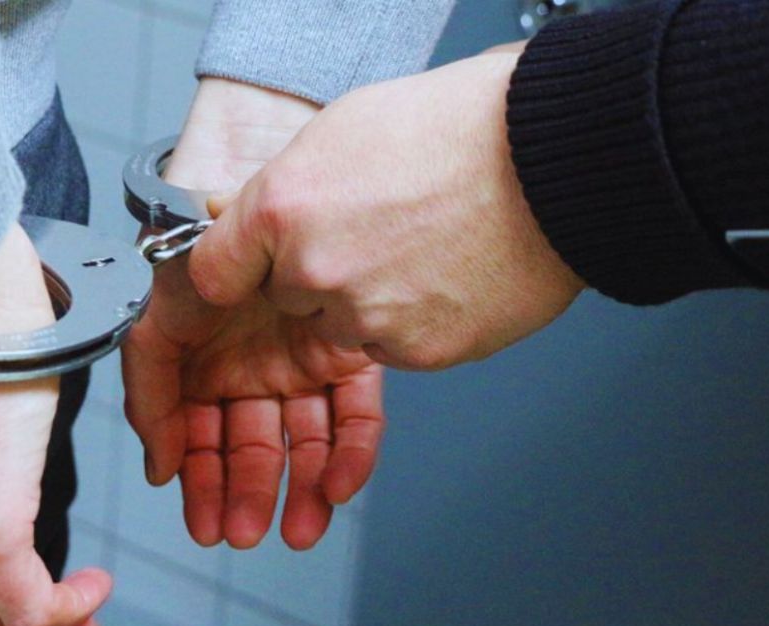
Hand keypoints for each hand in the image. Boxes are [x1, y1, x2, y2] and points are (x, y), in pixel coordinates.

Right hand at [122, 78, 384, 550]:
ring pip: (296, 438)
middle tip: (238, 531)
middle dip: (238, 491)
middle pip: (240, 440)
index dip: (188, 467)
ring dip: (294, 488)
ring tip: (295, 530)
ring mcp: (297, 355)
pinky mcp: (349, 350)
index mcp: (196, 350)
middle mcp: (243, 358)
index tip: (191, 505)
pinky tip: (338, 485)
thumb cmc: (218, 211)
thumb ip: (155, 364)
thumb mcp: (167, 288)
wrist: (276, 154)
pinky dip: (348, 452)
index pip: (188, 423)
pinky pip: (352, 412)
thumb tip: (158, 451)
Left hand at [189, 49, 585, 370]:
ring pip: (339, 326)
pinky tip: (441, 275)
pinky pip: (389, 346)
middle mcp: (315, 271)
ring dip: (364, 301)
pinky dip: (409, 321)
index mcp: (283, 209)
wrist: (554, 160)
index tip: (249, 265)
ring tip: (419, 248)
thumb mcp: (340, 131)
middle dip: (314, 275)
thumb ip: (280, 187)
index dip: (239, 264)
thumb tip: (239, 214)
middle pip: (284, 298)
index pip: (215, 270)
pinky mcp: (416, 351)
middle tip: (371, 232)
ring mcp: (366, 318)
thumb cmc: (460, 130)